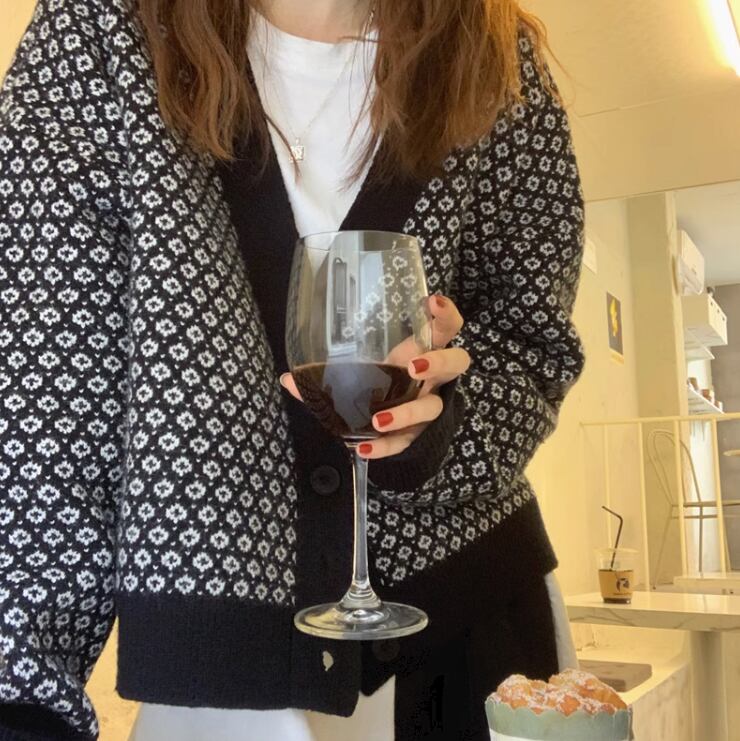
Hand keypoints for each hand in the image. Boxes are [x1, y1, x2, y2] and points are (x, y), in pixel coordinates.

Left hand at [279, 294, 470, 458]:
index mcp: (424, 350)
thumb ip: (329, 372)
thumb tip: (289, 377)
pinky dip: (386, 447)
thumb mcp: (364, 371)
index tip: (432, 302)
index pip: (447, 327)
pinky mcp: (419, 435)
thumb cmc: (385, 383)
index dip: (446, 314)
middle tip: (413, 367)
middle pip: (456, 363)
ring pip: (432, 408)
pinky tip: (365, 448)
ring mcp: (429, 406)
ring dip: (406, 412)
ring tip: (378, 419)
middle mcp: (434, 378)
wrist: (402, 424)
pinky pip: (406, 441)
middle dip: (438, 362)